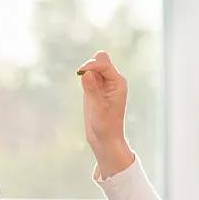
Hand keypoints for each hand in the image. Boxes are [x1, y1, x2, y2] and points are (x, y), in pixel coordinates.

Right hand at [77, 50, 134, 177]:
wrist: (105, 139)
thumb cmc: (105, 126)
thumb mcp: (98, 108)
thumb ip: (91, 89)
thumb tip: (86, 72)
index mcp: (118, 82)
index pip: (103, 62)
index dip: (91, 64)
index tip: (80, 73)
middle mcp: (113, 80)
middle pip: (99, 59)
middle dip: (89, 66)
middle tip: (84, 81)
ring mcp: (104, 84)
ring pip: (93, 66)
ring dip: (86, 74)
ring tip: (88, 93)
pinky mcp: (96, 89)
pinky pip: (88, 75)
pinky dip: (83, 79)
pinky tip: (86, 94)